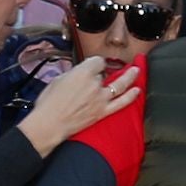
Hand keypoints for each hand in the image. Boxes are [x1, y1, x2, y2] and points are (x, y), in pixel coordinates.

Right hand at [22, 54, 137, 147]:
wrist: (49, 124)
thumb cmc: (48, 103)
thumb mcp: (58, 80)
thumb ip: (73, 75)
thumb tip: (80, 76)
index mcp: (83, 72)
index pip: (97, 61)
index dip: (94, 63)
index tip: (92, 66)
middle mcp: (95, 83)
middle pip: (104, 73)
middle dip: (101, 73)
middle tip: (100, 73)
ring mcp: (101, 98)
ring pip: (120, 84)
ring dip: (130, 76)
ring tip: (136, 70)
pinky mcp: (102, 112)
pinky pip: (121, 103)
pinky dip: (130, 97)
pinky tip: (137, 91)